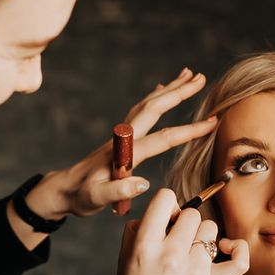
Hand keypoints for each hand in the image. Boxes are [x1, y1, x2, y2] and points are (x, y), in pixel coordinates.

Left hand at [26, 68, 215, 219]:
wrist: (62, 191)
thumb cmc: (80, 197)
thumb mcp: (96, 199)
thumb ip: (118, 191)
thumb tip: (144, 182)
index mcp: (124, 152)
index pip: (162, 138)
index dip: (188, 131)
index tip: (211, 123)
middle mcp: (125, 138)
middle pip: (154, 108)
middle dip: (179, 92)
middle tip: (201, 77)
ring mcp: (122, 136)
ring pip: (148, 105)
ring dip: (170, 89)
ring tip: (188, 75)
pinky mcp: (121, 138)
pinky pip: (141, 112)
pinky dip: (155, 98)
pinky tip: (162, 90)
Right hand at [78, 189, 248, 274]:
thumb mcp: (124, 260)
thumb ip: (137, 230)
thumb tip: (159, 213)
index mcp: (144, 245)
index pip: (165, 198)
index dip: (166, 204)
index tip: (164, 219)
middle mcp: (171, 255)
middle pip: (191, 214)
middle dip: (184, 223)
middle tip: (176, 240)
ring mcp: (194, 271)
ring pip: (210, 230)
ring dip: (202, 237)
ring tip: (191, 252)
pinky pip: (238, 259)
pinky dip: (237, 249)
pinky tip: (227, 248)